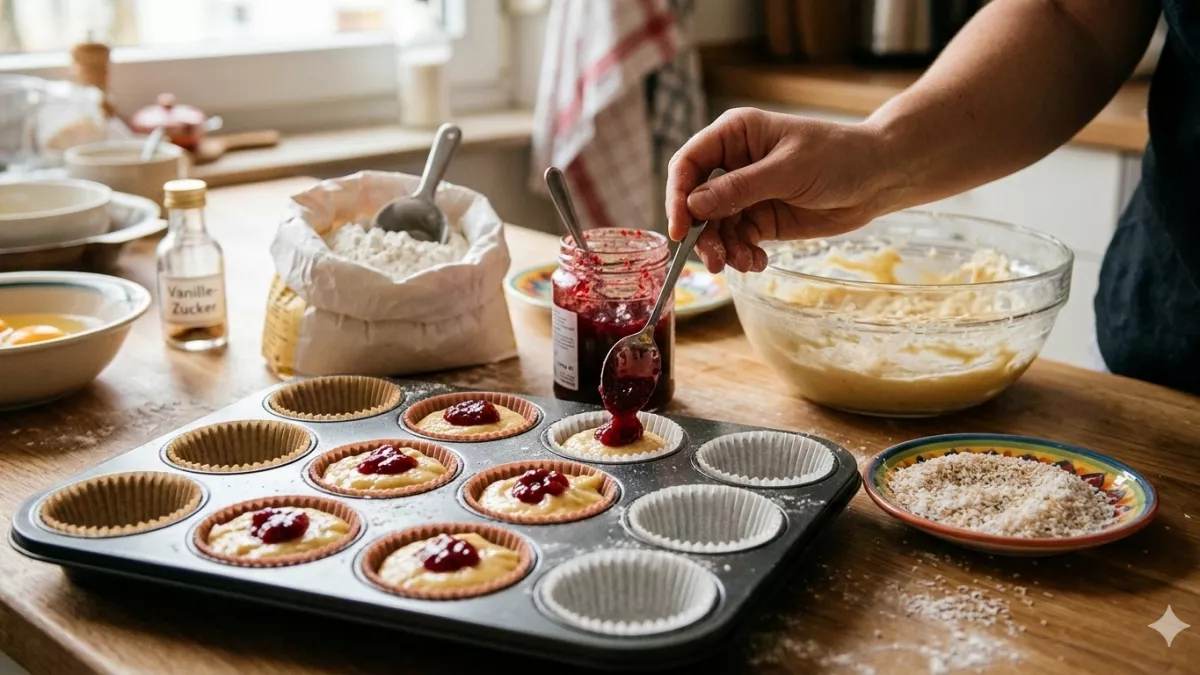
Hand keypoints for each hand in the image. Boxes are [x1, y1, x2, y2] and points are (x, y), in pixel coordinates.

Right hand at [666, 108, 899, 272]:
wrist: (878, 179)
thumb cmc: (838, 157)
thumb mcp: (787, 170)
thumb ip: (740, 188)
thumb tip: (694, 205)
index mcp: (734, 135)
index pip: (688, 163)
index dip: (678, 196)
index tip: (681, 229)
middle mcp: (733, 163)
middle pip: (696, 201)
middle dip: (702, 233)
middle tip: (714, 261)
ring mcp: (746, 193)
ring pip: (715, 226)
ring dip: (724, 249)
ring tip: (743, 264)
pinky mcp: (760, 218)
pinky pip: (738, 240)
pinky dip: (742, 254)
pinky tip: (757, 262)